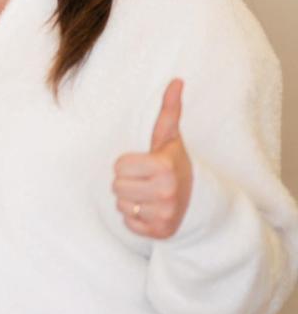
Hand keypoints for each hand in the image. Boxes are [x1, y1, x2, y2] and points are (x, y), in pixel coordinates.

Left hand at [113, 78, 193, 238]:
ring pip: (121, 205)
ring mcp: (164, 215)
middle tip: (147, 181)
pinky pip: (128, 224)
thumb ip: (169, 110)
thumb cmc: (174, 164)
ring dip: (130, 201)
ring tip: (149, 195)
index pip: (118, 166)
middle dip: (127, 182)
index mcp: (164, 167)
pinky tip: (150, 211)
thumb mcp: (170, 138)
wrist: (198, 201)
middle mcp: (166, 192)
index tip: (145, 165)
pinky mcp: (160, 233)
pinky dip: (135, 219)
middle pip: (116, 186)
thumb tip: (176, 80)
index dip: (128, 164)